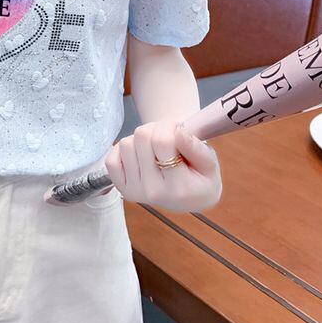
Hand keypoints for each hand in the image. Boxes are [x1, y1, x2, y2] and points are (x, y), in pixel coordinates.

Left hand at [103, 117, 221, 211]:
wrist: (190, 197)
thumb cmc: (201, 177)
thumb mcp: (210, 164)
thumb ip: (196, 148)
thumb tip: (179, 132)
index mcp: (178, 187)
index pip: (162, 141)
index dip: (170, 125)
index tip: (178, 127)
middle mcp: (153, 192)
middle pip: (142, 137)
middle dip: (157, 128)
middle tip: (169, 136)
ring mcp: (135, 192)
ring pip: (126, 143)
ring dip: (141, 139)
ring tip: (157, 147)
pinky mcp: (122, 189)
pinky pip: (110, 158)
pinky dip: (124, 151)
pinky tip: (141, 155)